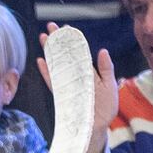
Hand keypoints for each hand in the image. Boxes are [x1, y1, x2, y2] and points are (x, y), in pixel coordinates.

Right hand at [38, 22, 118, 152]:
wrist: (97, 127)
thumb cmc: (106, 107)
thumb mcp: (110, 86)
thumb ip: (106, 69)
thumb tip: (102, 51)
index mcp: (88, 71)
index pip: (78, 52)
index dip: (72, 40)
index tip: (66, 28)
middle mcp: (76, 75)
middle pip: (64, 54)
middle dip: (57, 41)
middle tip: (50, 26)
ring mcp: (67, 84)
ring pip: (56, 64)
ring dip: (49, 51)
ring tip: (43, 38)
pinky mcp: (61, 94)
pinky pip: (52, 81)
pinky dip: (46, 71)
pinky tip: (41, 61)